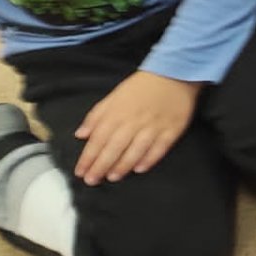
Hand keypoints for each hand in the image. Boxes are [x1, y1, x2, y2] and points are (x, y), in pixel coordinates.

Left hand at [73, 72, 200, 184]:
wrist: (175, 74)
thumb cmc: (141, 87)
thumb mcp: (113, 96)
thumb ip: (96, 116)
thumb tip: (81, 135)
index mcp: (117, 113)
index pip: (98, 139)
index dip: (88, 157)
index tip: (80, 172)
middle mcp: (134, 121)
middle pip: (114, 148)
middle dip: (101, 166)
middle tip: (92, 181)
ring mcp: (154, 126)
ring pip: (135, 150)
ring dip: (123, 166)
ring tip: (113, 178)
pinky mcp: (172, 129)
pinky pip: (159, 148)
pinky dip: (149, 159)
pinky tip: (140, 169)